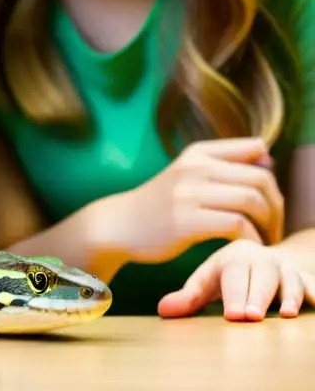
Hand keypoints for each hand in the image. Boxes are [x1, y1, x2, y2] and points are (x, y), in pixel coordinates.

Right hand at [104, 138, 282, 265]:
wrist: (119, 224)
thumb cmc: (159, 204)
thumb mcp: (187, 174)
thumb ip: (222, 166)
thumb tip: (267, 160)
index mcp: (198, 153)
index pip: (255, 148)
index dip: (272, 176)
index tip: (269, 199)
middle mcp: (194, 167)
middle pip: (260, 179)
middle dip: (276, 206)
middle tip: (273, 227)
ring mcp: (188, 193)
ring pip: (251, 201)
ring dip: (268, 225)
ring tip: (264, 239)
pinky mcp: (186, 221)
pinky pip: (236, 225)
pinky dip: (251, 238)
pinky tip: (246, 247)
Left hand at [158, 239, 314, 319]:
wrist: (263, 260)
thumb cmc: (229, 277)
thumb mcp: (208, 283)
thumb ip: (189, 297)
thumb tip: (164, 310)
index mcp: (233, 257)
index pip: (232, 274)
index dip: (233, 294)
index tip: (234, 316)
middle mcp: (260, 260)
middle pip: (260, 277)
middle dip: (257, 297)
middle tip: (252, 317)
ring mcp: (284, 268)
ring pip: (289, 280)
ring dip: (289, 297)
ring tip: (286, 315)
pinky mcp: (304, 278)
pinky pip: (311, 285)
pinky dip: (314, 293)